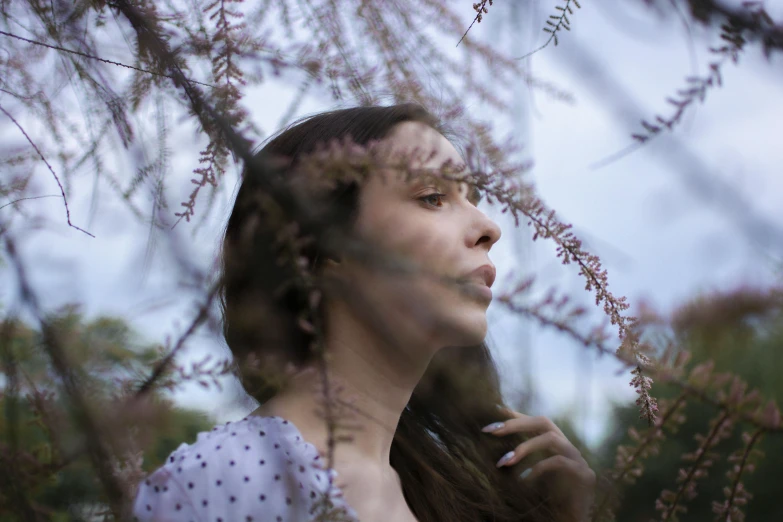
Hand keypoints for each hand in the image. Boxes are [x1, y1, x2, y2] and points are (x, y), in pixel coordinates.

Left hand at [482, 406, 595, 521]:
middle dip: (517, 423)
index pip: (536, 422)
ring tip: (503, 462)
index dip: (517, 415)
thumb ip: (521, 462)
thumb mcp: (531, 479)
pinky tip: (523, 480)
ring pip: (551, 438)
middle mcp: (569, 448)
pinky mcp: (585, 474)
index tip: (495, 410)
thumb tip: (497, 451)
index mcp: (557, 446)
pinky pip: (558, 462)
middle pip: (544, 422)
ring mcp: (579, 459)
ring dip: (524, 447)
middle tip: (492, 430)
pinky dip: (538, 468)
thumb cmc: (551, 503)